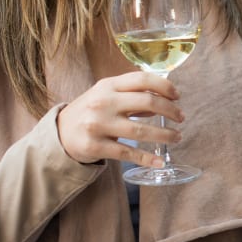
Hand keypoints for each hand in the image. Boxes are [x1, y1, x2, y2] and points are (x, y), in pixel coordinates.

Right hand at [56, 71, 184, 166]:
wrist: (59, 134)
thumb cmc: (90, 112)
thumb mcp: (107, 96)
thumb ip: (132, 96)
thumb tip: (164, 101)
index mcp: (108, 85)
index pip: (142, 79)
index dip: (165, 86)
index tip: (178, 96)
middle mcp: (103, 102)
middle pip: (147, 102)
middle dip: (170, 110)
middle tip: (182, 118)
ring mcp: (98, 125)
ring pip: (141, 130)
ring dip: (165, 135)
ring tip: (177, 137)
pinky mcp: (95, 146)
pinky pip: (127, 153)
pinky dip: (147, 159)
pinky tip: (160, 162)